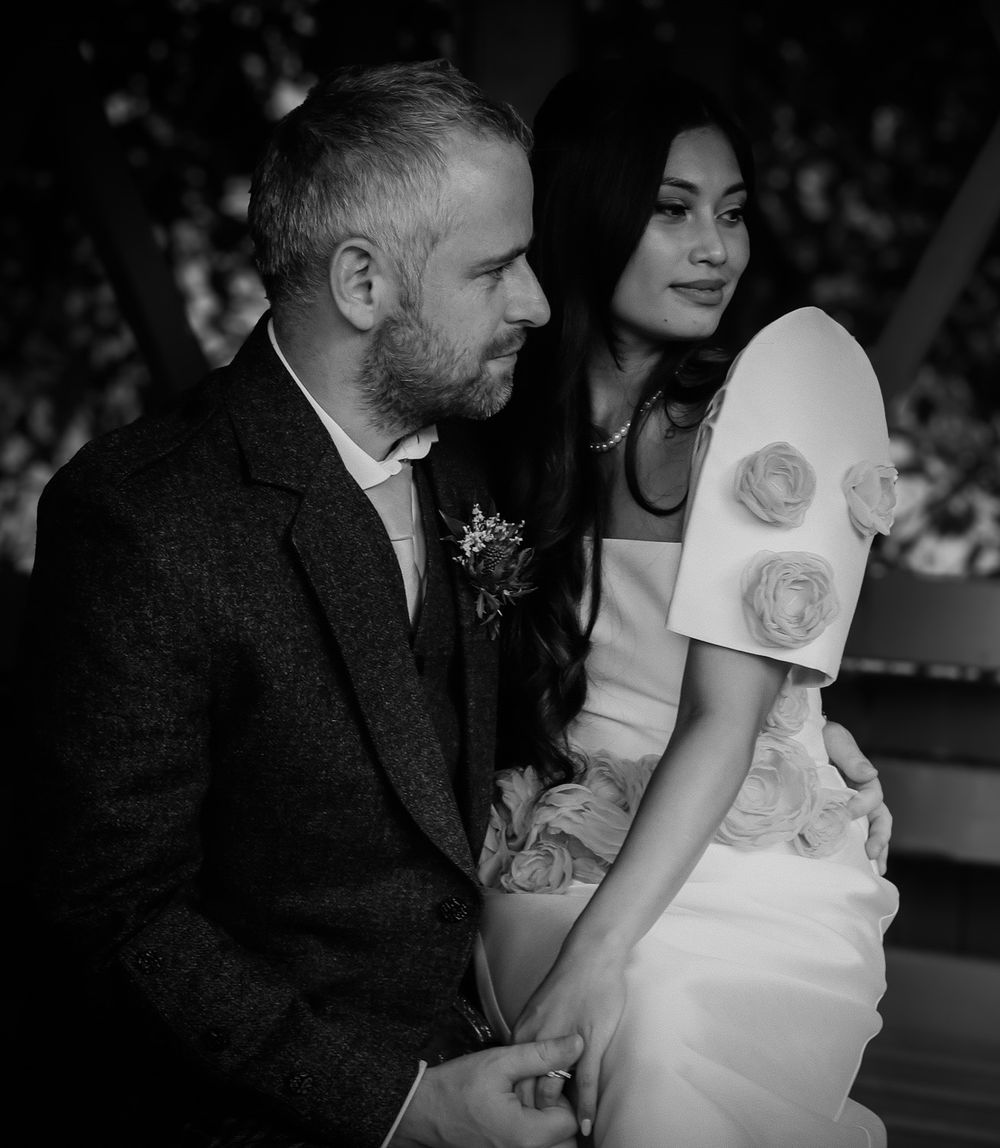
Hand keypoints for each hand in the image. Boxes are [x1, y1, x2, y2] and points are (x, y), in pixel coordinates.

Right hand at [390, 1032, 581, 1147]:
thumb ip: (543, 1054)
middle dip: (557, 1116)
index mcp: (525, 1135)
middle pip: (565, 1142)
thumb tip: (579, 1043)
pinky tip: (517, 1117)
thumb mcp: (501, 1061)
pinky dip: (533, 1137)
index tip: (539, 1081)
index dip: (560, 1096)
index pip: (569, 1120)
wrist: (423, 1110)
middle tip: (535, 1094)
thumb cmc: (459, 1085)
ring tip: (526, 1106)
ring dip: (547, 1129)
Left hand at [510, 945, 626, 1139]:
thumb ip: (533, 1037)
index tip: (514, 1123)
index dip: (514, 1103)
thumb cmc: (569, 981)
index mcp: (523, 1032)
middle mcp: (536, 1039)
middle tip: (536, 1138)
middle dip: (530, 1118)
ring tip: (562, 1138)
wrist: (590, 955)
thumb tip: (528, 1061)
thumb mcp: (539, 1010)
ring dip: (558, 1118)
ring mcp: (561, 1041)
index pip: (511, 1078)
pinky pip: (584, 1081)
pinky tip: (587, 1124)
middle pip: (527, 1089)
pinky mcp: (588, 1040)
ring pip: (553, 1089)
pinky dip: (586, 1106)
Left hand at [822, 718, 891, 873]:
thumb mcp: (836, 738)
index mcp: (863, 777)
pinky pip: (848, 832)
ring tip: (875, 868)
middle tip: (872, 852)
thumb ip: (851, 756)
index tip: (849, 811)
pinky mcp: (832, 812)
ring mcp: (848, 804)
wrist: (798, 737)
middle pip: (879, 819)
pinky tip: (857, 865)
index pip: (873, 795)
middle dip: (879, 837)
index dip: (864, 805)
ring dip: (876, 848)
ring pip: (869, 830)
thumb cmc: (819, 735)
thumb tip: (870, 775)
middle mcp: (860, 793)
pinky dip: (855, 849)